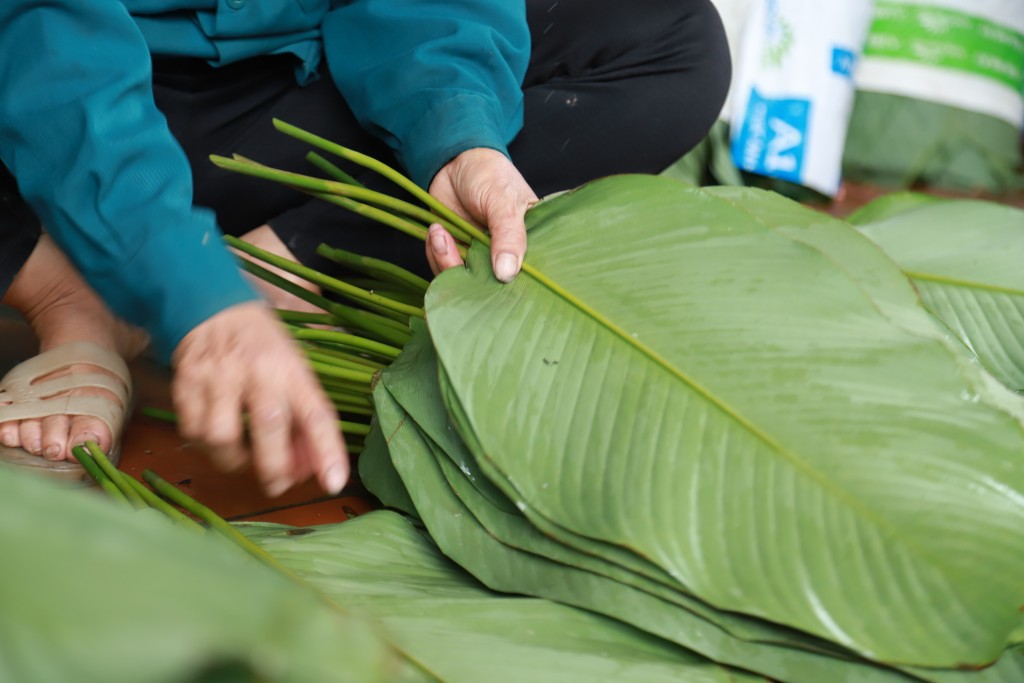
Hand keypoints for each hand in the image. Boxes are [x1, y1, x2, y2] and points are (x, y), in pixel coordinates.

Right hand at [170, 301, 347, 496]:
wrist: (216, 309)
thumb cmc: (264, 349)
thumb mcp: (294, 372)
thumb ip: (303, 418)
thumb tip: (310, 468)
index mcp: (292, 369)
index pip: (317, 412)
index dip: (328, 450)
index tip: (335, 482)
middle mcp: (257, 371)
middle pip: (268, 426)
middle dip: (274, 467)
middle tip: (278, 484)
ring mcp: (218, 376)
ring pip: (221, 436)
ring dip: (234, 460)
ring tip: (242, 456)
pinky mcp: (186, 383)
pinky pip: (192, 431)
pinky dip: (205, 446)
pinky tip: (217, 439)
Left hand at [426, 148, 537, 279]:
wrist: (455, 160)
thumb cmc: (489, 174)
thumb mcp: (504, 202)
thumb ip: (508, 237)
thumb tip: (507, 274)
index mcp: (528, 245)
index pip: (525, 279)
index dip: (509, 289)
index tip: (492, 283)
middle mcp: (504, 257)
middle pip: (490, 289)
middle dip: (467, 279)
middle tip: (454, 252)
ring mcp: (478, 257)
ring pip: (462, 283)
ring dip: (445, 262)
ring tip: (441, 233)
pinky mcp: (455, 253)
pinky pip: (443, 269)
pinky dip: (435, 254)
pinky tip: (436, 232)